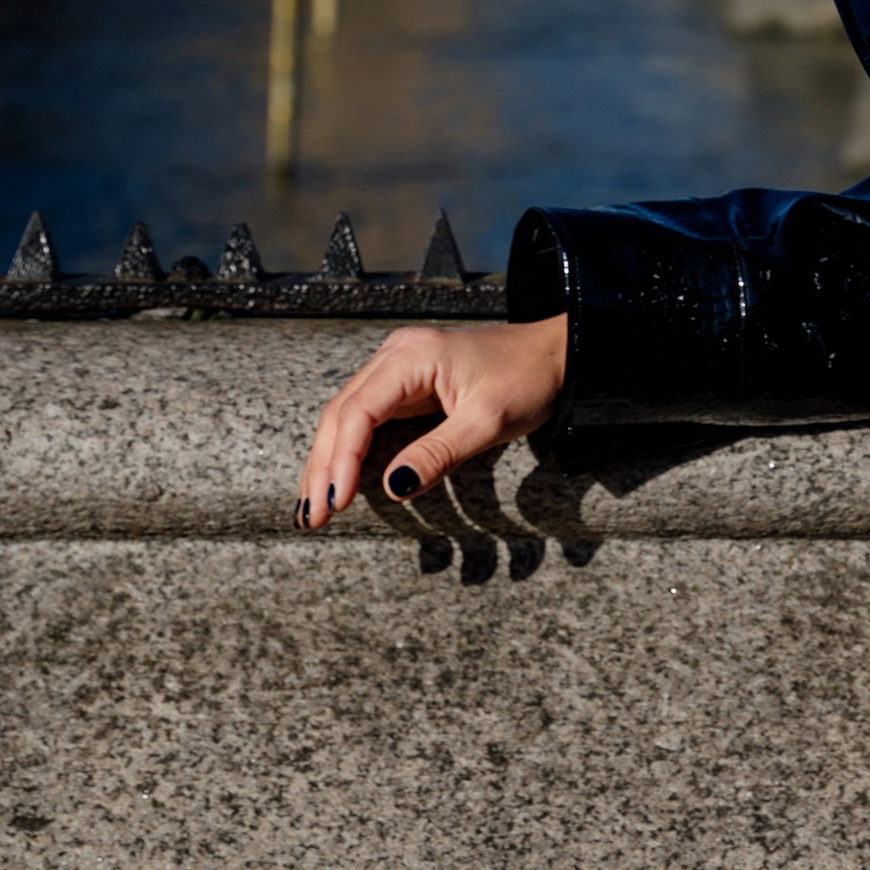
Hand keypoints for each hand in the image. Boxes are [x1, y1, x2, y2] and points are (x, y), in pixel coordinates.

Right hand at [294, 315, 568, 527]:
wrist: (557, 352)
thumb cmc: (528, 379)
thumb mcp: (488, 421)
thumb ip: (438, 454)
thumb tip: (392, 489)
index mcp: (411, 356)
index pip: (357, 412)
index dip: (342, 460)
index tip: (336, 503)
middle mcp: (395, 354)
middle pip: (341, 413)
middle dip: (323, 466)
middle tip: (312, 516)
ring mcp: (398, 365)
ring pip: (346, 414)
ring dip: (328, 460)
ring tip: (312, 507)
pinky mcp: (406, 381)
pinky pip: (364, 415)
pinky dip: (347, 449)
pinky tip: (336, 477)